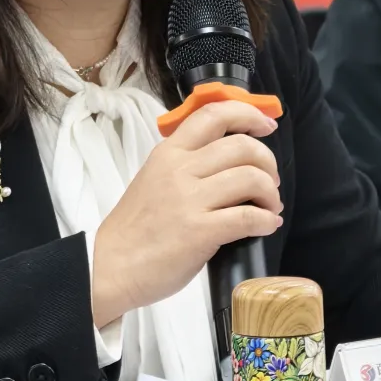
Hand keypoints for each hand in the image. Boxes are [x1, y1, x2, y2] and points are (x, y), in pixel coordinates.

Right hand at [92, 100, 281, 326]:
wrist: (110, 266)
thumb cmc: (133, 229)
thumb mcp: (153, 179)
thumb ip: (185, 165)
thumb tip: (228, 163)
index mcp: (169, 153)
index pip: (213, 114)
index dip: (248, 114)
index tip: (266, 124)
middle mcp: (180, 169)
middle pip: (242, 146)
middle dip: (267, 161)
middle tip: (269, 180)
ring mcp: (190, 200)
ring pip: (251, 177)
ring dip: (270, 193)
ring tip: (269, 206)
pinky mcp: (201, 231)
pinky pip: (248, 217)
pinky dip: (266, 220)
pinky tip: (266, 225)